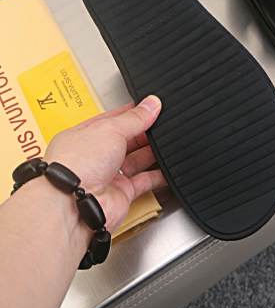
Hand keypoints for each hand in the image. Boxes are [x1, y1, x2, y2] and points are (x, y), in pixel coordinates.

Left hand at [44, 95, 165, 231]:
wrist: (75, 204)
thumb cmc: (77, 164)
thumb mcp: (110, 128)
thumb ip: (135, 118)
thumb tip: (152, 104)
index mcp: (85, 135)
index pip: (112, 120)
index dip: (131, 113)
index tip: (150, 107)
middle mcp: (95, 156)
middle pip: (126, 140)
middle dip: (144, 132)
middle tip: (162, 124)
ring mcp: (108, 176)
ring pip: (136, 160)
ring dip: (152, 152)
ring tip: (167, 142)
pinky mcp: (121, 194)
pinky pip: (144, 182)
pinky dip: (158, 176)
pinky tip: (168, 168)